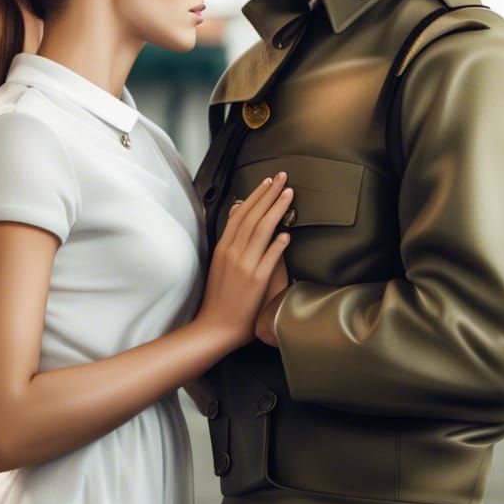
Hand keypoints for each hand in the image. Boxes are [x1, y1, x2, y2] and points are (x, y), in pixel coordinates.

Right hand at [195, 173, 293, 349]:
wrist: (215, 327)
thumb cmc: (220, 297)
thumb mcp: (220, 262)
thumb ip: (230, 238)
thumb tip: (236, 214)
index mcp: (224, 247)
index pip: (242, 213)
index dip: (257, 195)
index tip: (269, 181)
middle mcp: (233, 252)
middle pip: (253, 216)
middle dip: (269, 194)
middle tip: (284, 177)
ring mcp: (244, 266)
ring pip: (261, 231)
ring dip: (276, 211)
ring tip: (289, 195)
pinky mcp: (255, 281)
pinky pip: (268, 259)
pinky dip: (277, 245)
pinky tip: (287, 234)